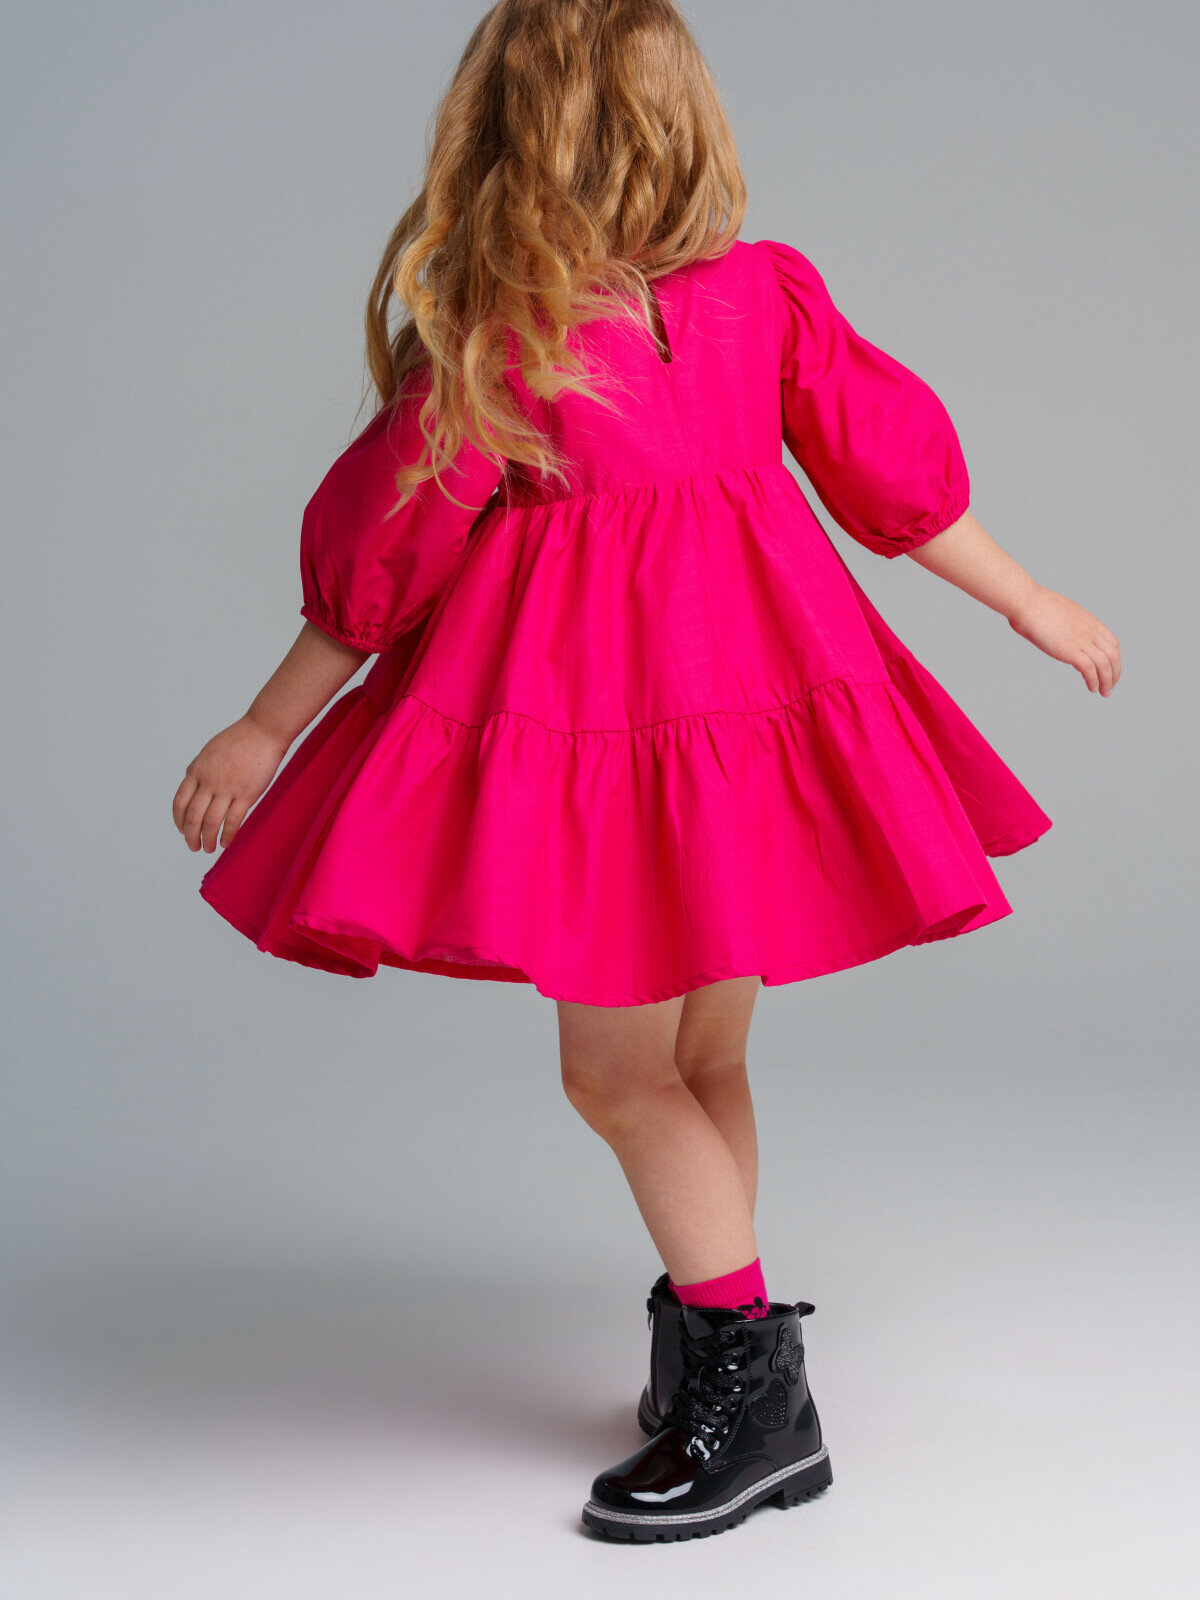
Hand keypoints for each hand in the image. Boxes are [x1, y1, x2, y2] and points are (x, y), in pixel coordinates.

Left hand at [172, 715, 289, 852]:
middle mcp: (208, 781)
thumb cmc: (239, 740)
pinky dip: (227, 835)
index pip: (179, 802)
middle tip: (193, 846)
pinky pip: (232, 821)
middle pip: (192, 816)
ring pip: (211, 822)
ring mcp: (227, 788)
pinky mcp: (246, 794)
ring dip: (207, 840)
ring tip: (208, 849)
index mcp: (196, 771)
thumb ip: (199, 770)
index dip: (179, 821)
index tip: (182, 830)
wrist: (262, 731)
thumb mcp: (209, 752)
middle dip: (190, 836)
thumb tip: (192, 786)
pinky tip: (225, 843)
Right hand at [1007, 585, 1121, 694]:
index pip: (1112, 642)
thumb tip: (1057, 628)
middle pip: (1113, 654)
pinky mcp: (1069, 650)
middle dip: (1115, 673)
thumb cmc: (1033, 605)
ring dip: (1107, 681)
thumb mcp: (1058, 611)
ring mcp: (1081, 640)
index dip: (1114, 658)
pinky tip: (1092, 688)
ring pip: (1105, 664)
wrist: (1026, 602)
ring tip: (1104, 692)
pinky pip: (1089, 669)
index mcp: (1088, 621)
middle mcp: (1089, 631)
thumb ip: (1064, 622)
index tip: (1110, 669)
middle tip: (1110, 687)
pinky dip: (1093, 681)